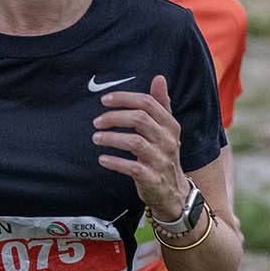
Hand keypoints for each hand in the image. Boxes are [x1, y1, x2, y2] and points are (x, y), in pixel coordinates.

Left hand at [94, 74, 187, 221]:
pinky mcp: (152, 178)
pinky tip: (102, 159)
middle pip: (140, 119)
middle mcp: (168, 140)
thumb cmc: (164, 155)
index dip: (124, 99)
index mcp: (170, 125)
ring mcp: (161, 160)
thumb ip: (161, 105)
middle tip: (97, 121)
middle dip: (114, 117)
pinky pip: (131, 167)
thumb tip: (159, 78)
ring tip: (96, 138)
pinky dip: (115, 162)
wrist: (173, 192)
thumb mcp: (166, 130)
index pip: (148, 103)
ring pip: (134, 142)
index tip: (105, 100)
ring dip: (111, 138)